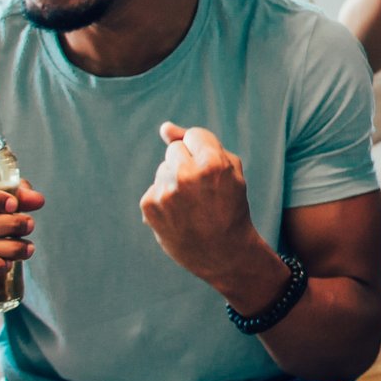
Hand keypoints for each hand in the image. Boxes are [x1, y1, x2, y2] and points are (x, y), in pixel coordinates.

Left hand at [140, 124, 263, 284]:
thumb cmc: (230, 207)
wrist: (223, 253)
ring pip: (163, 168)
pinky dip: (164, 199)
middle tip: (201, 190)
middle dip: (186, 163)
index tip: (211, 171)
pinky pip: (154, 188)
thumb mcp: (230, 171)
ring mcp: (165, 191)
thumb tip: (164, 127)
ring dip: (173, 180)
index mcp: (212, 162)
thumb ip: (200, 143)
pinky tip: (178, 214)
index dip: (204, 152)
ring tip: (191, 204)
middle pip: (174, 149)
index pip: (194, 135)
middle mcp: (186, 175)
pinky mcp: (149, 205)